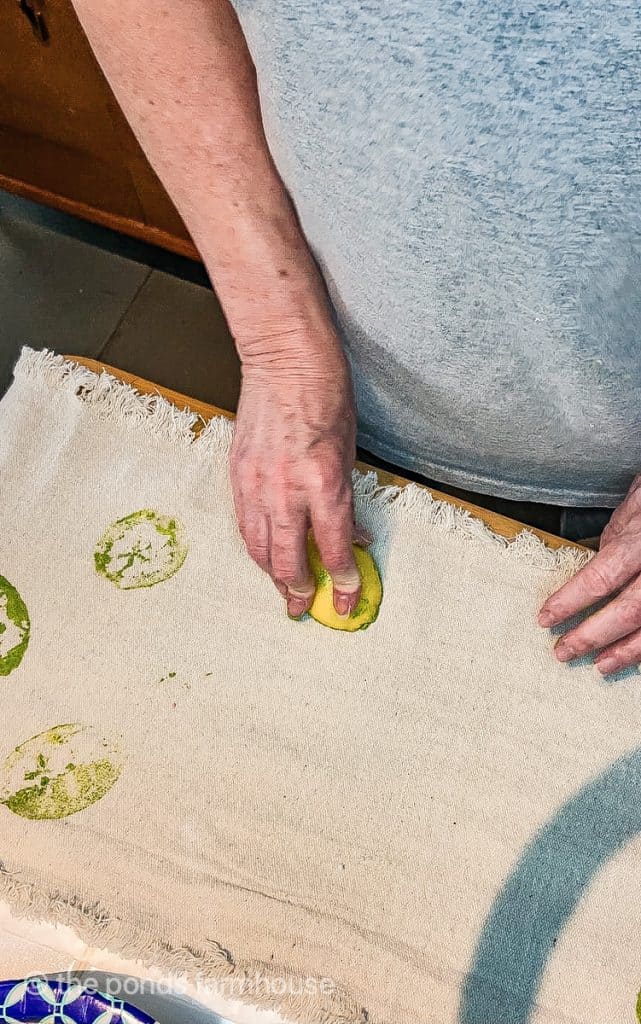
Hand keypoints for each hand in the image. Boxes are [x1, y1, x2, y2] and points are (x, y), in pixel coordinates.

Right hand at [231, 326, 368, 618]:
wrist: (284, 361)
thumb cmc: (327, 397)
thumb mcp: (351, 451)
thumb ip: (346, 499)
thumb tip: (352, 535)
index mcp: (324, 482)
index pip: (333, 548)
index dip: (342, 581)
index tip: (348, 600)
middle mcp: (287, 490)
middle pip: (288, 560)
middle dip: (300, 591)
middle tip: (306, 609)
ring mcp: (257, 484)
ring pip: (260, 548)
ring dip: (273, 576)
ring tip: (285, 593)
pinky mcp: (238, 475)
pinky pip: (245, 525)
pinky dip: (256, 547)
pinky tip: (265, 558)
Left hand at [538, 475, 640, 674]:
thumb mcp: (635, 505)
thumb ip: (616, 539)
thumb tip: (594, 568)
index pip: (601, 577)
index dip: (571, 601)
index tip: (546, 617)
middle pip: (630, 610)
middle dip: (593, 635)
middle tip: (563, 651)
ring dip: (628, 651)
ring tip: (601, 665)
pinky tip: (635, 653)